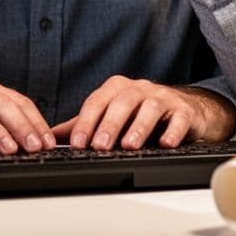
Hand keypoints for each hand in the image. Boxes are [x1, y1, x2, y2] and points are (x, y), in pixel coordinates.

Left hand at [52, 76, 235, 150]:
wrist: (185, 111)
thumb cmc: (142, 113)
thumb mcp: (111, 115)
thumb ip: (84, 125)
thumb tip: (51, 136)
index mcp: (117, 89)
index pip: (97, 102)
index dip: (86, 122)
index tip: (77, 144)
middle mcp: (139, 89)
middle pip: (122, 102)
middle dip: (109, 124)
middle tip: (99, 146)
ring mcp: (163, 98)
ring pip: (150, 107)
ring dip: (138, 126)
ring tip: (128, 146)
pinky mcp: (184, 111)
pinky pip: (179, 118)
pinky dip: (173, 130)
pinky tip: (166, 143)